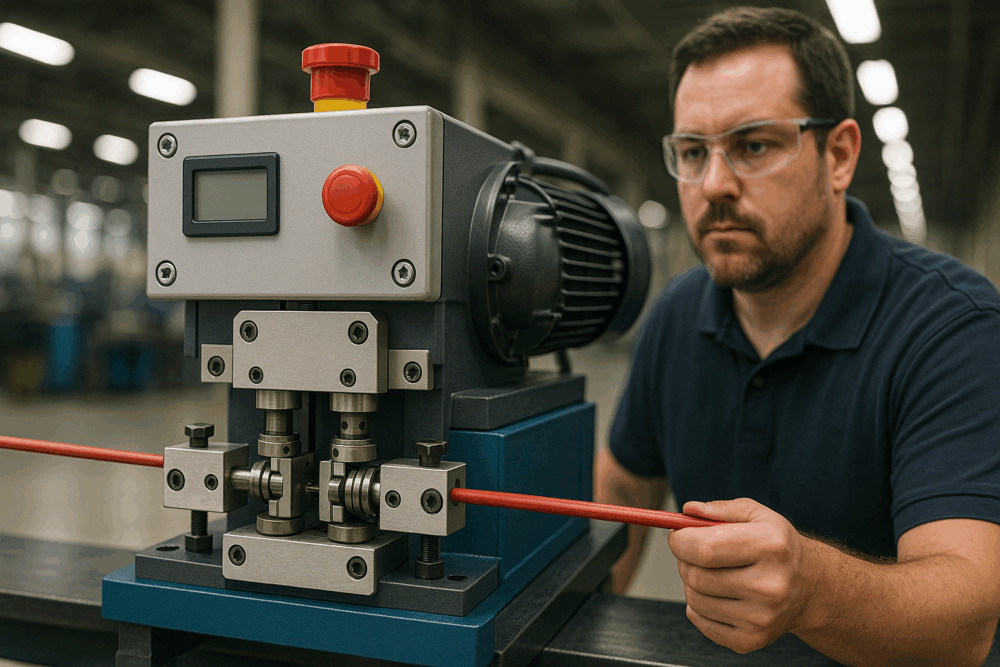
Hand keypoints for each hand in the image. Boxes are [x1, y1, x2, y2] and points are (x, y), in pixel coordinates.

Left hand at [666, 498, 818, 653]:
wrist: (809, 587)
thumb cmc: (776, 546)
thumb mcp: (756, 515)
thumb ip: (720, 509)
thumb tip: (688, 511)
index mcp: (770, 546)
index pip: (704, 548)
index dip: (680, 541)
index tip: (677, 535)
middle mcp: (770, 586)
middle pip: (696, 576)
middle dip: (684, 560)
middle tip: (693, 553)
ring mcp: (761, 618)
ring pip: (694, 599)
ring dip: (692, 583)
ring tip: (711, 572)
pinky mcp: (751, 640)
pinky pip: (700, 621)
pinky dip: (698, 605)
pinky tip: (718, 594)